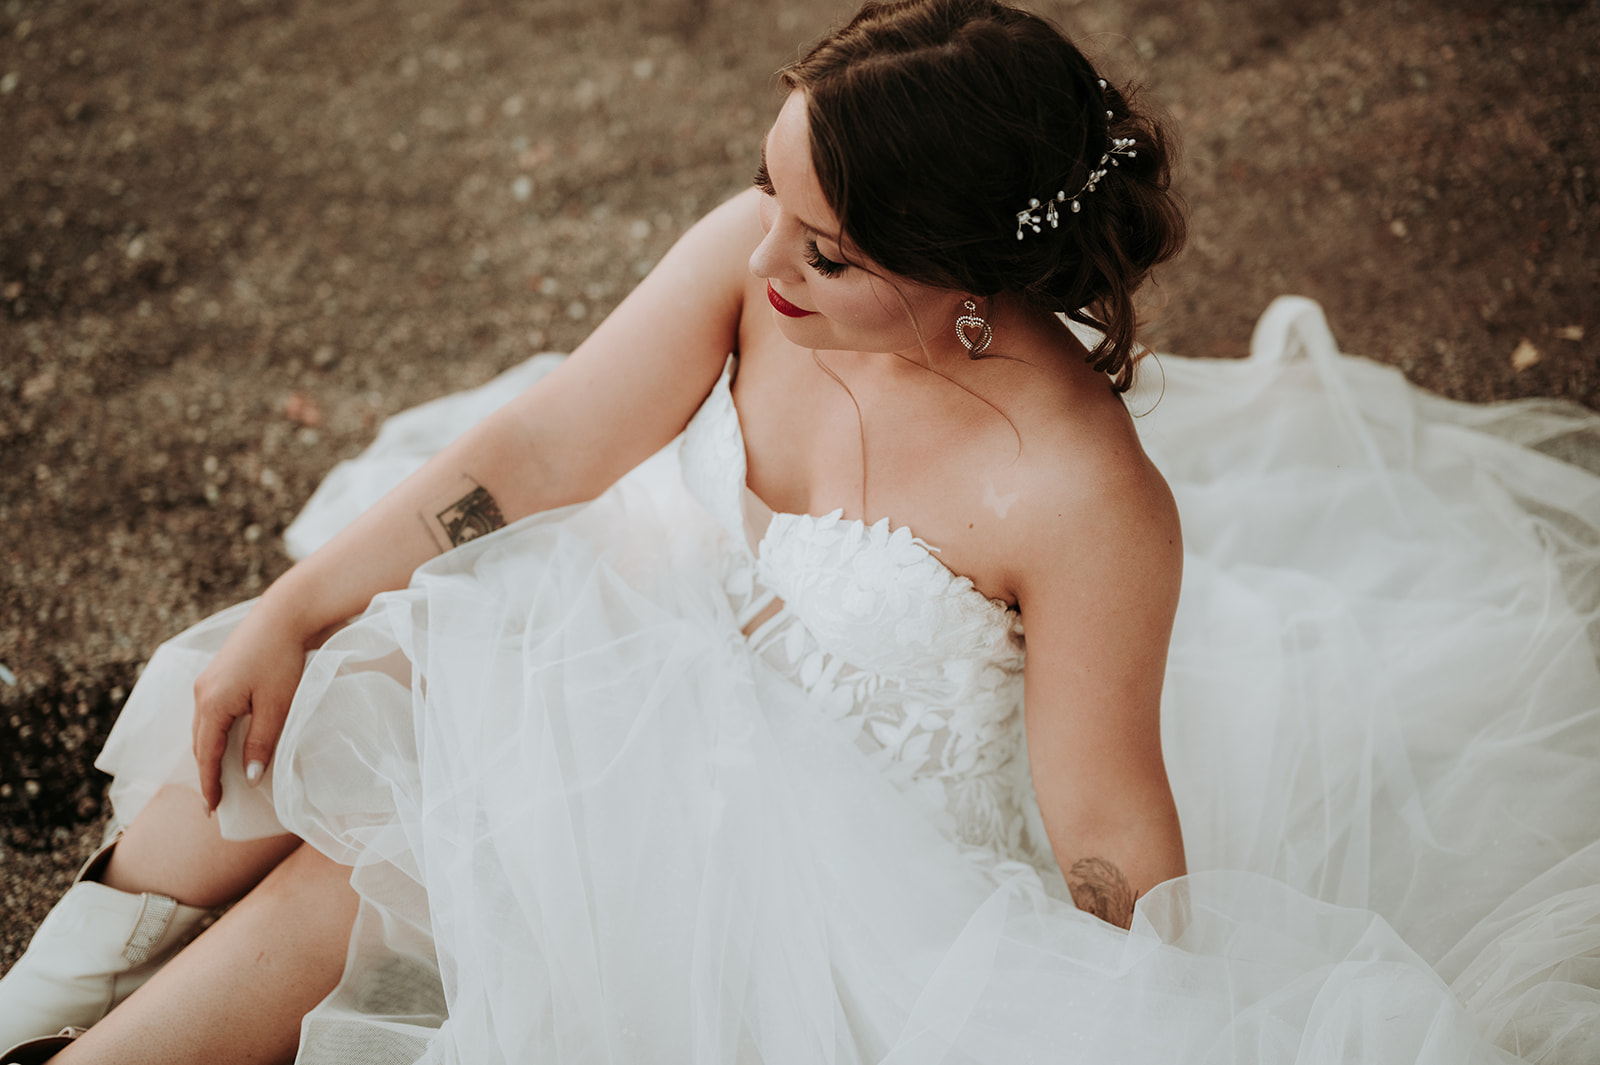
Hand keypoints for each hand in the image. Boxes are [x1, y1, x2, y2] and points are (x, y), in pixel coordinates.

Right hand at [190, 599, 313, 810]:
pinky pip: (208, 713)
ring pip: (202, 728)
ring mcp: (206, 682)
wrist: (282, 615)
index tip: (211, 809)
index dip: (209, 784)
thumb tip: (249, 778)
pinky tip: (225, 740)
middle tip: (215, 799)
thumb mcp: (276, 706)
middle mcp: (201, 694)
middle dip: (205, 772)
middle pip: (199, 744)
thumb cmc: (282, 660)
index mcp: (212, 705)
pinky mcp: (216, 674)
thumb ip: (260, 743)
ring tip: (219, 775)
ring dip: (208, 752)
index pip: (206, 756)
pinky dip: (213, 732)